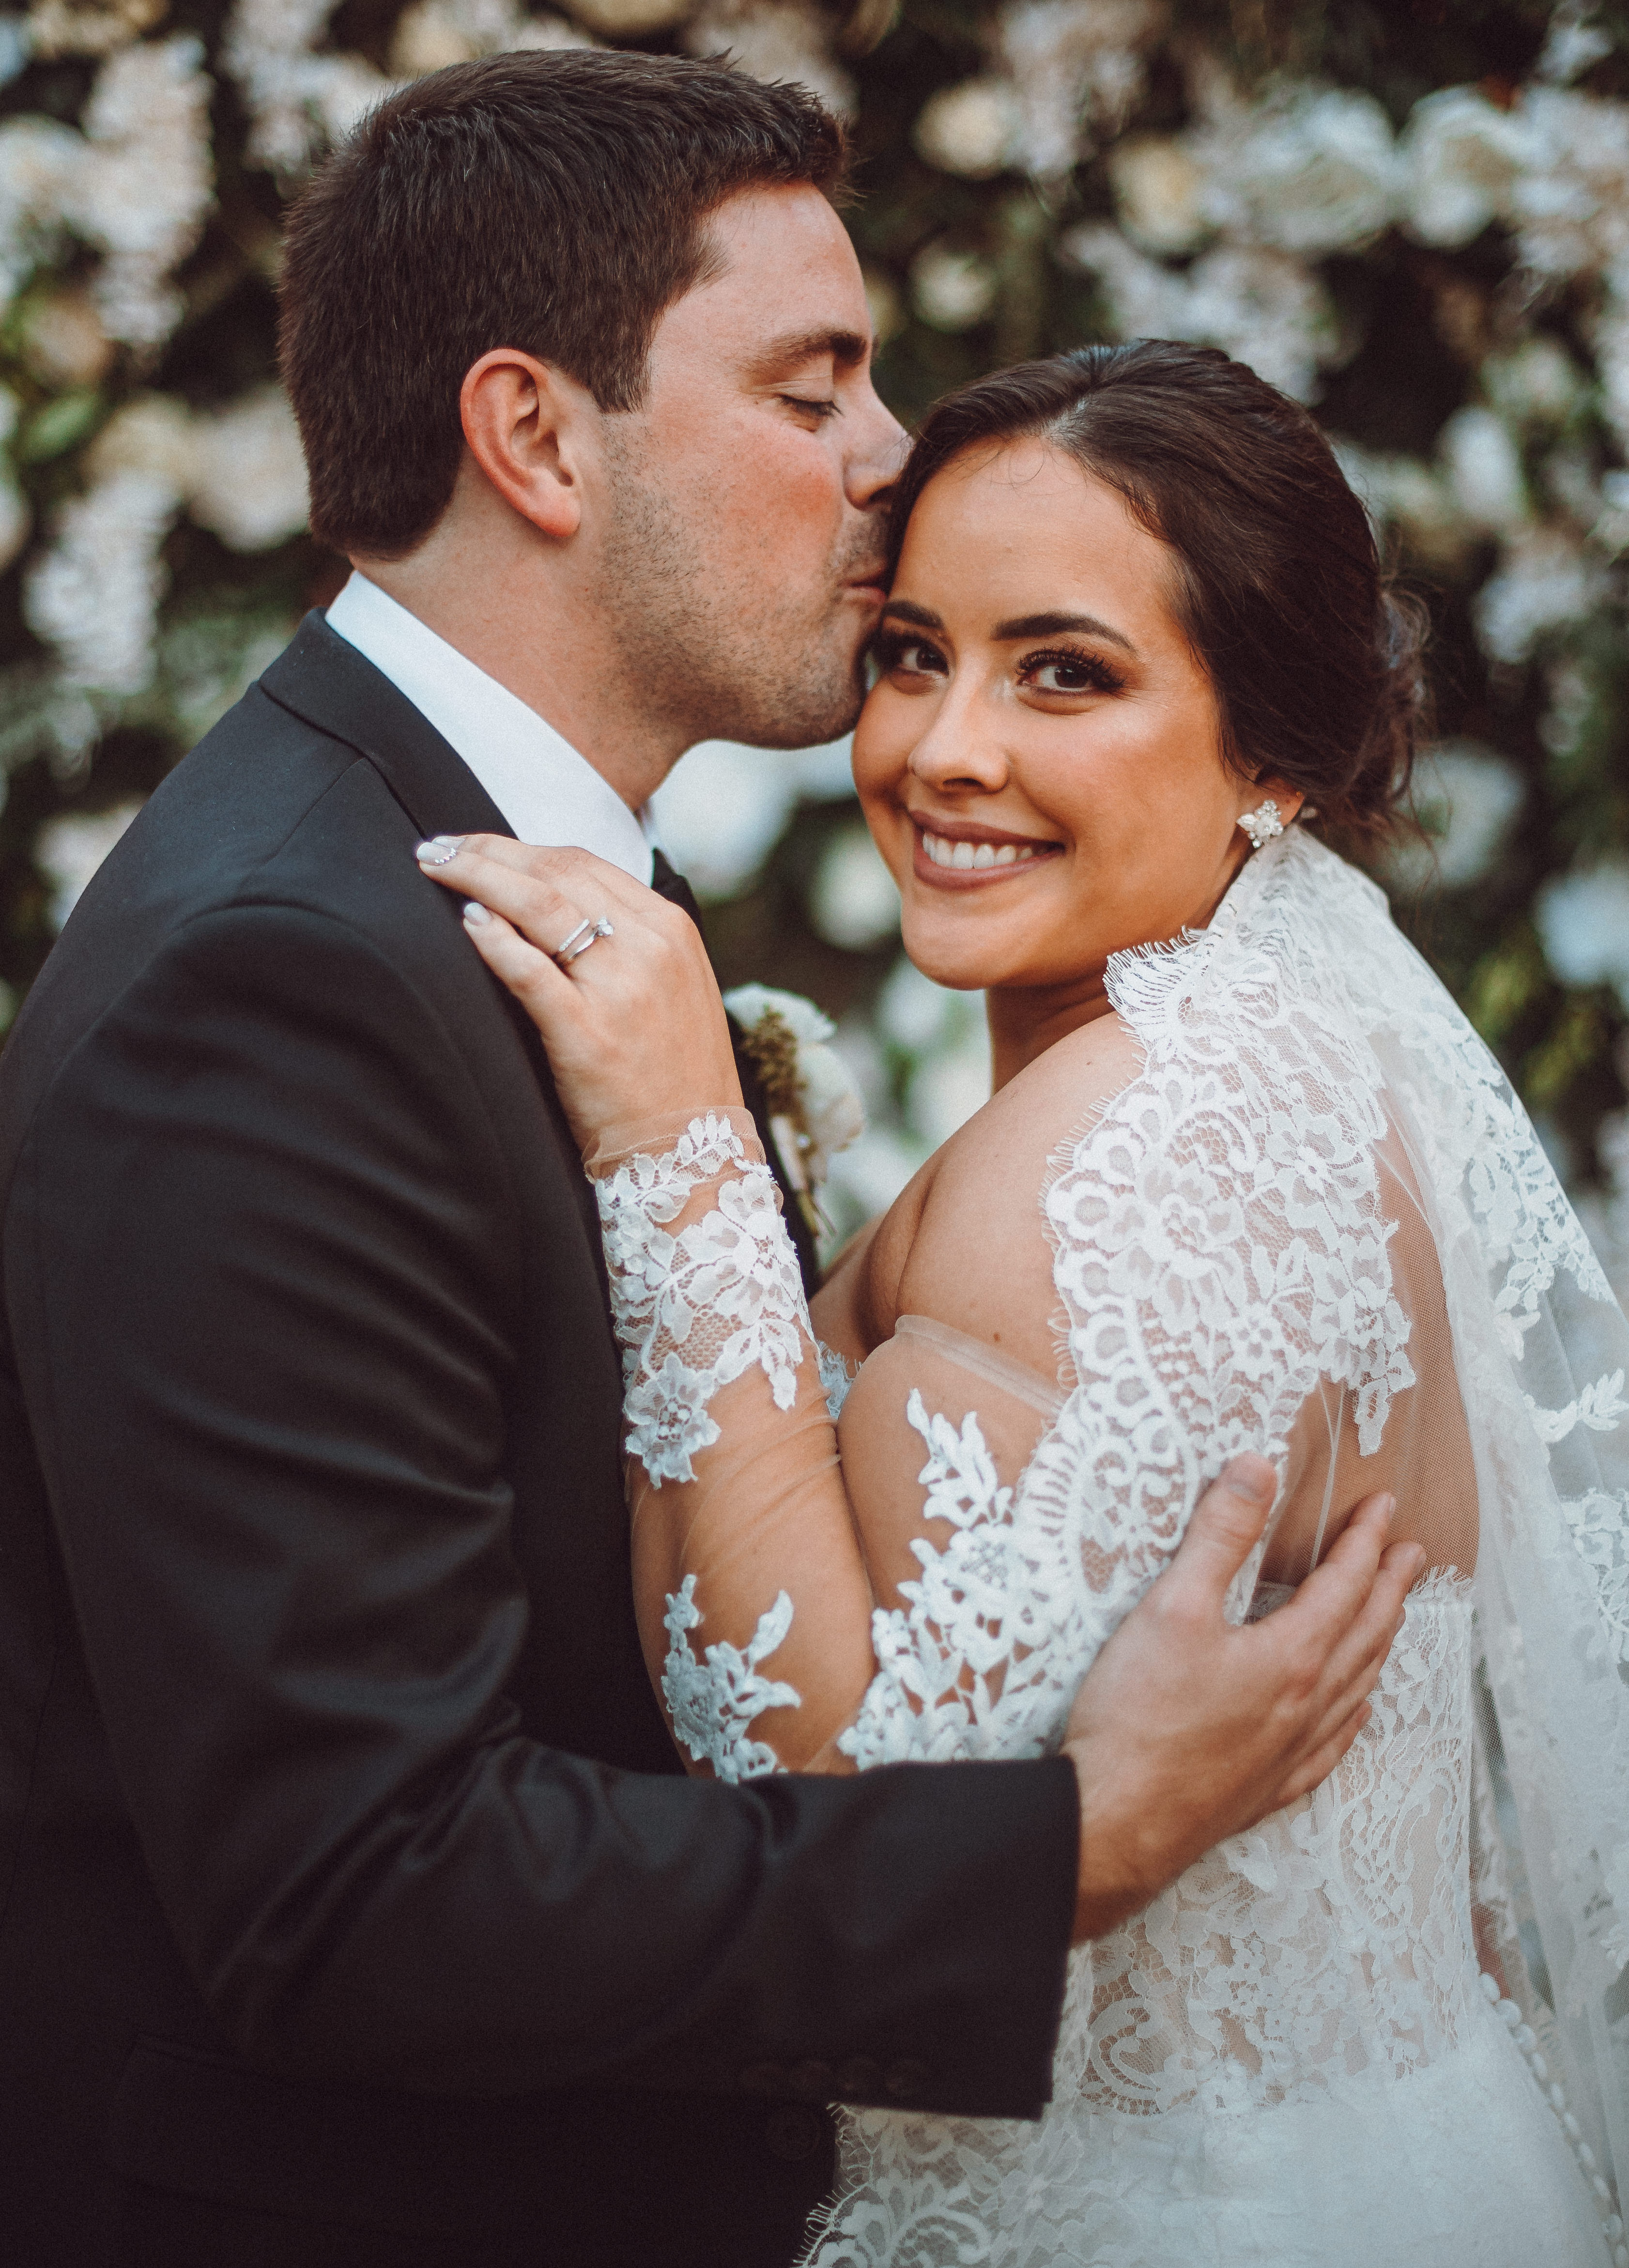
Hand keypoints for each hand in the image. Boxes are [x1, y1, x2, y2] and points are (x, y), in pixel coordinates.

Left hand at [416, 836, 741, 1152]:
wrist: (692, 1153)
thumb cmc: (671, 1074)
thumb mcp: (671, 987)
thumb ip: (626, 940)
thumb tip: (550, 902)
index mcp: (670, 930)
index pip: (583, 863)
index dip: (521, 847)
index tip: (478, 845)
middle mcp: (649, 948)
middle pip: (556, 872)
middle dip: (488, 850)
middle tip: (440, 845)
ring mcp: (620, 990)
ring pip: (539, 906)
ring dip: (478, 876)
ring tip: (435, 865)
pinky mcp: (587, 1035)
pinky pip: (529, 971)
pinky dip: (494, 939)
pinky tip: (466, 921)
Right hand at [1061, 1456, 1424, 1942]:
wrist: (1116, 1823)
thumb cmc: (1139, 1717)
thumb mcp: (1173, 1607)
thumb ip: (1219, 1535)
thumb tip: (1258, 1468)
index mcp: (1292, 1657)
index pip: (1345, 1585)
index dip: (1367, 1541)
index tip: (1384, 1507)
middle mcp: (1307, 1706)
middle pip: (1366, 1634)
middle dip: (1391, 1587)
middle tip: (1412, 1553)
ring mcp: (1291, 1753)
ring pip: (1357, 1688)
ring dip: (1380, 1643)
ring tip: (1392, 1618)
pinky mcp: (1267, 1789)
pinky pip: (1333, 1745)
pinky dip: (1353, 1715)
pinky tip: (1353, 1712)